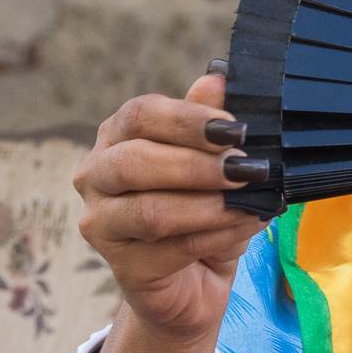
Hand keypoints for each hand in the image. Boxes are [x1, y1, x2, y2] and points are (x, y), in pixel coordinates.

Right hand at [73, 65, 266, 340]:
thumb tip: (218, 76)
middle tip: (247, 168)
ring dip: (211, 205)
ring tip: (254, 200)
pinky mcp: (123, 267)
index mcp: (118, 136)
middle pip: (134, 162)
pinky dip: (219, 234)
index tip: (235, 128)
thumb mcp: (216, 158)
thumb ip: (212, 120)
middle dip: (198, 165)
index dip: (187, 119)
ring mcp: (102, 224)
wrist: (197, 276)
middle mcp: (97, 176)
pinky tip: (248, 223)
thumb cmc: (205, 204)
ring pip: (151, 211)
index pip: (140, 115)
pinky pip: (173, 247)